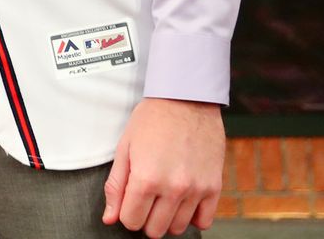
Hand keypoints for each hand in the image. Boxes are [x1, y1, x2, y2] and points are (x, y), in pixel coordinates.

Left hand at [100, 97, 224, 236]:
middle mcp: (173, 188)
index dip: (126, 213)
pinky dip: (192, 217)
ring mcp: (196, 189)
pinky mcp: (214, 186)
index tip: (130, 202)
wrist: (186, 99)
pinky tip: (184, 201)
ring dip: (168, 218)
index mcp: (146, 178)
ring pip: (177, 228)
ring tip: (164, 197)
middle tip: (146, 199)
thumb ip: (116, 186)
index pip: (131, 221)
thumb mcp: (125, 148)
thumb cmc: (153, 119)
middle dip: (145, 219)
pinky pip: (204, 221)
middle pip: (154, 230)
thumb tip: (109, 217)